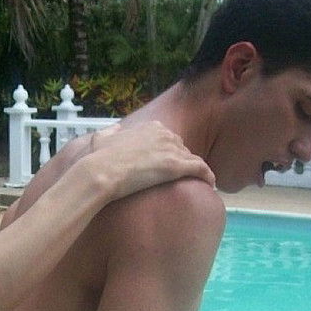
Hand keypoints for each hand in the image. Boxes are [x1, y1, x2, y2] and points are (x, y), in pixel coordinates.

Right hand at [89, 122, 215, 200]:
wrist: (103, 171)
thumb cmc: (100, 158)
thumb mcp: (102, 137)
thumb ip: (112, 132)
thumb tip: (116, 129)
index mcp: (150, 127)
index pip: (169, 139)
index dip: (170, 152)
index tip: (169, 164)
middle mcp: (165, 134)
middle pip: (182, 149)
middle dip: (183, 162)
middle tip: (183, 177)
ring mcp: (172, 149)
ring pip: (192, 159)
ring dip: (196, 170)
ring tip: (200, 183)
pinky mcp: (178, 165)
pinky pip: (201, 169)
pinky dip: (208, 176)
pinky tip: (211, 184)